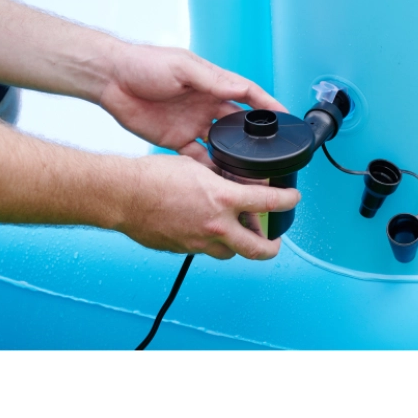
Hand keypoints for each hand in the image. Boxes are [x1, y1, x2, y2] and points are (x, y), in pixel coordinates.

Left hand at [99, 43, 287, 165]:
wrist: (110, 79)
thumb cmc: (144, 64)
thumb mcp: (181, 67)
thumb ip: (211, 80)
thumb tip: (240, 89)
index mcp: (210, 83)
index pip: (247, 94)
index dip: (267, 105)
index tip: (285, 117)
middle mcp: (205, 104)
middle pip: (238, 123)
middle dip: (255, 138)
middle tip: (271, 154)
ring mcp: (191, 123)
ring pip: (221, 144)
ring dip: (234, 157)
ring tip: (250, 174)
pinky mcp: (175, 139)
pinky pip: (197, 157)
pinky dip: (208, 168)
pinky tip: (218, 180)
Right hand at [118, 154, 299, 259]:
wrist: (124, 196)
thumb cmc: (153, 177)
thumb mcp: (194, 166)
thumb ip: (217, 177)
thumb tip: (228, 180)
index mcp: (222, 199)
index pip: (268, 204)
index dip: (287, 201)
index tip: (293, 199)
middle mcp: (215, 226)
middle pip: (258, 249)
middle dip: (271, 246)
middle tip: (274, 239)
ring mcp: (199, 242)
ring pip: (230, 252)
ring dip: (237, 243)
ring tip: (234, 229)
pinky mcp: (183, 250)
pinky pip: (204, 250)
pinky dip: (210, 241)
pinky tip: (202, 226)